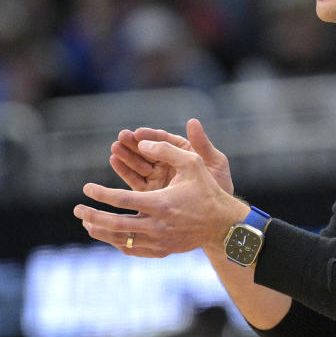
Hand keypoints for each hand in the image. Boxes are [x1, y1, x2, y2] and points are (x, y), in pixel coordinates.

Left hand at [75, 136, 247, 256]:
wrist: (223, 224)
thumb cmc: (207, 190)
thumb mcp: (193, 163)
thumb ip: (166, 150)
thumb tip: (141, 144)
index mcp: (162, 203)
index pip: (122, 200)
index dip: (101, 194)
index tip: (87, 188)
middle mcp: (158, 225)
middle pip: (116, 224)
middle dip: (92, 217)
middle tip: (77, 210)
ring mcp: (160, 241)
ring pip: (121, 241)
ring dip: (101, 232)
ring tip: (87, 224)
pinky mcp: (162, 250)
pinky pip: (132, 250)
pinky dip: (117, 244)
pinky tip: (109, 235)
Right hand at [110, 119, 233, 195]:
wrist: (218, 216)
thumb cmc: (220, 186)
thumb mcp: (215, 163)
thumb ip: (202, 144)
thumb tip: (192, 121)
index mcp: (184, 152)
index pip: (165, 140)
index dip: (151, 136)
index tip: (138, 132)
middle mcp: (169, 163)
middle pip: (148, 150)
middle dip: (134, 143)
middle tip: (121, 137)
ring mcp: (160, 177)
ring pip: (140, 163)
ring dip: (127, 155)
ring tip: (115, 148)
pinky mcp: (152, 192)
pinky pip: (136, 180)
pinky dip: (125, 171)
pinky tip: (115, 161)